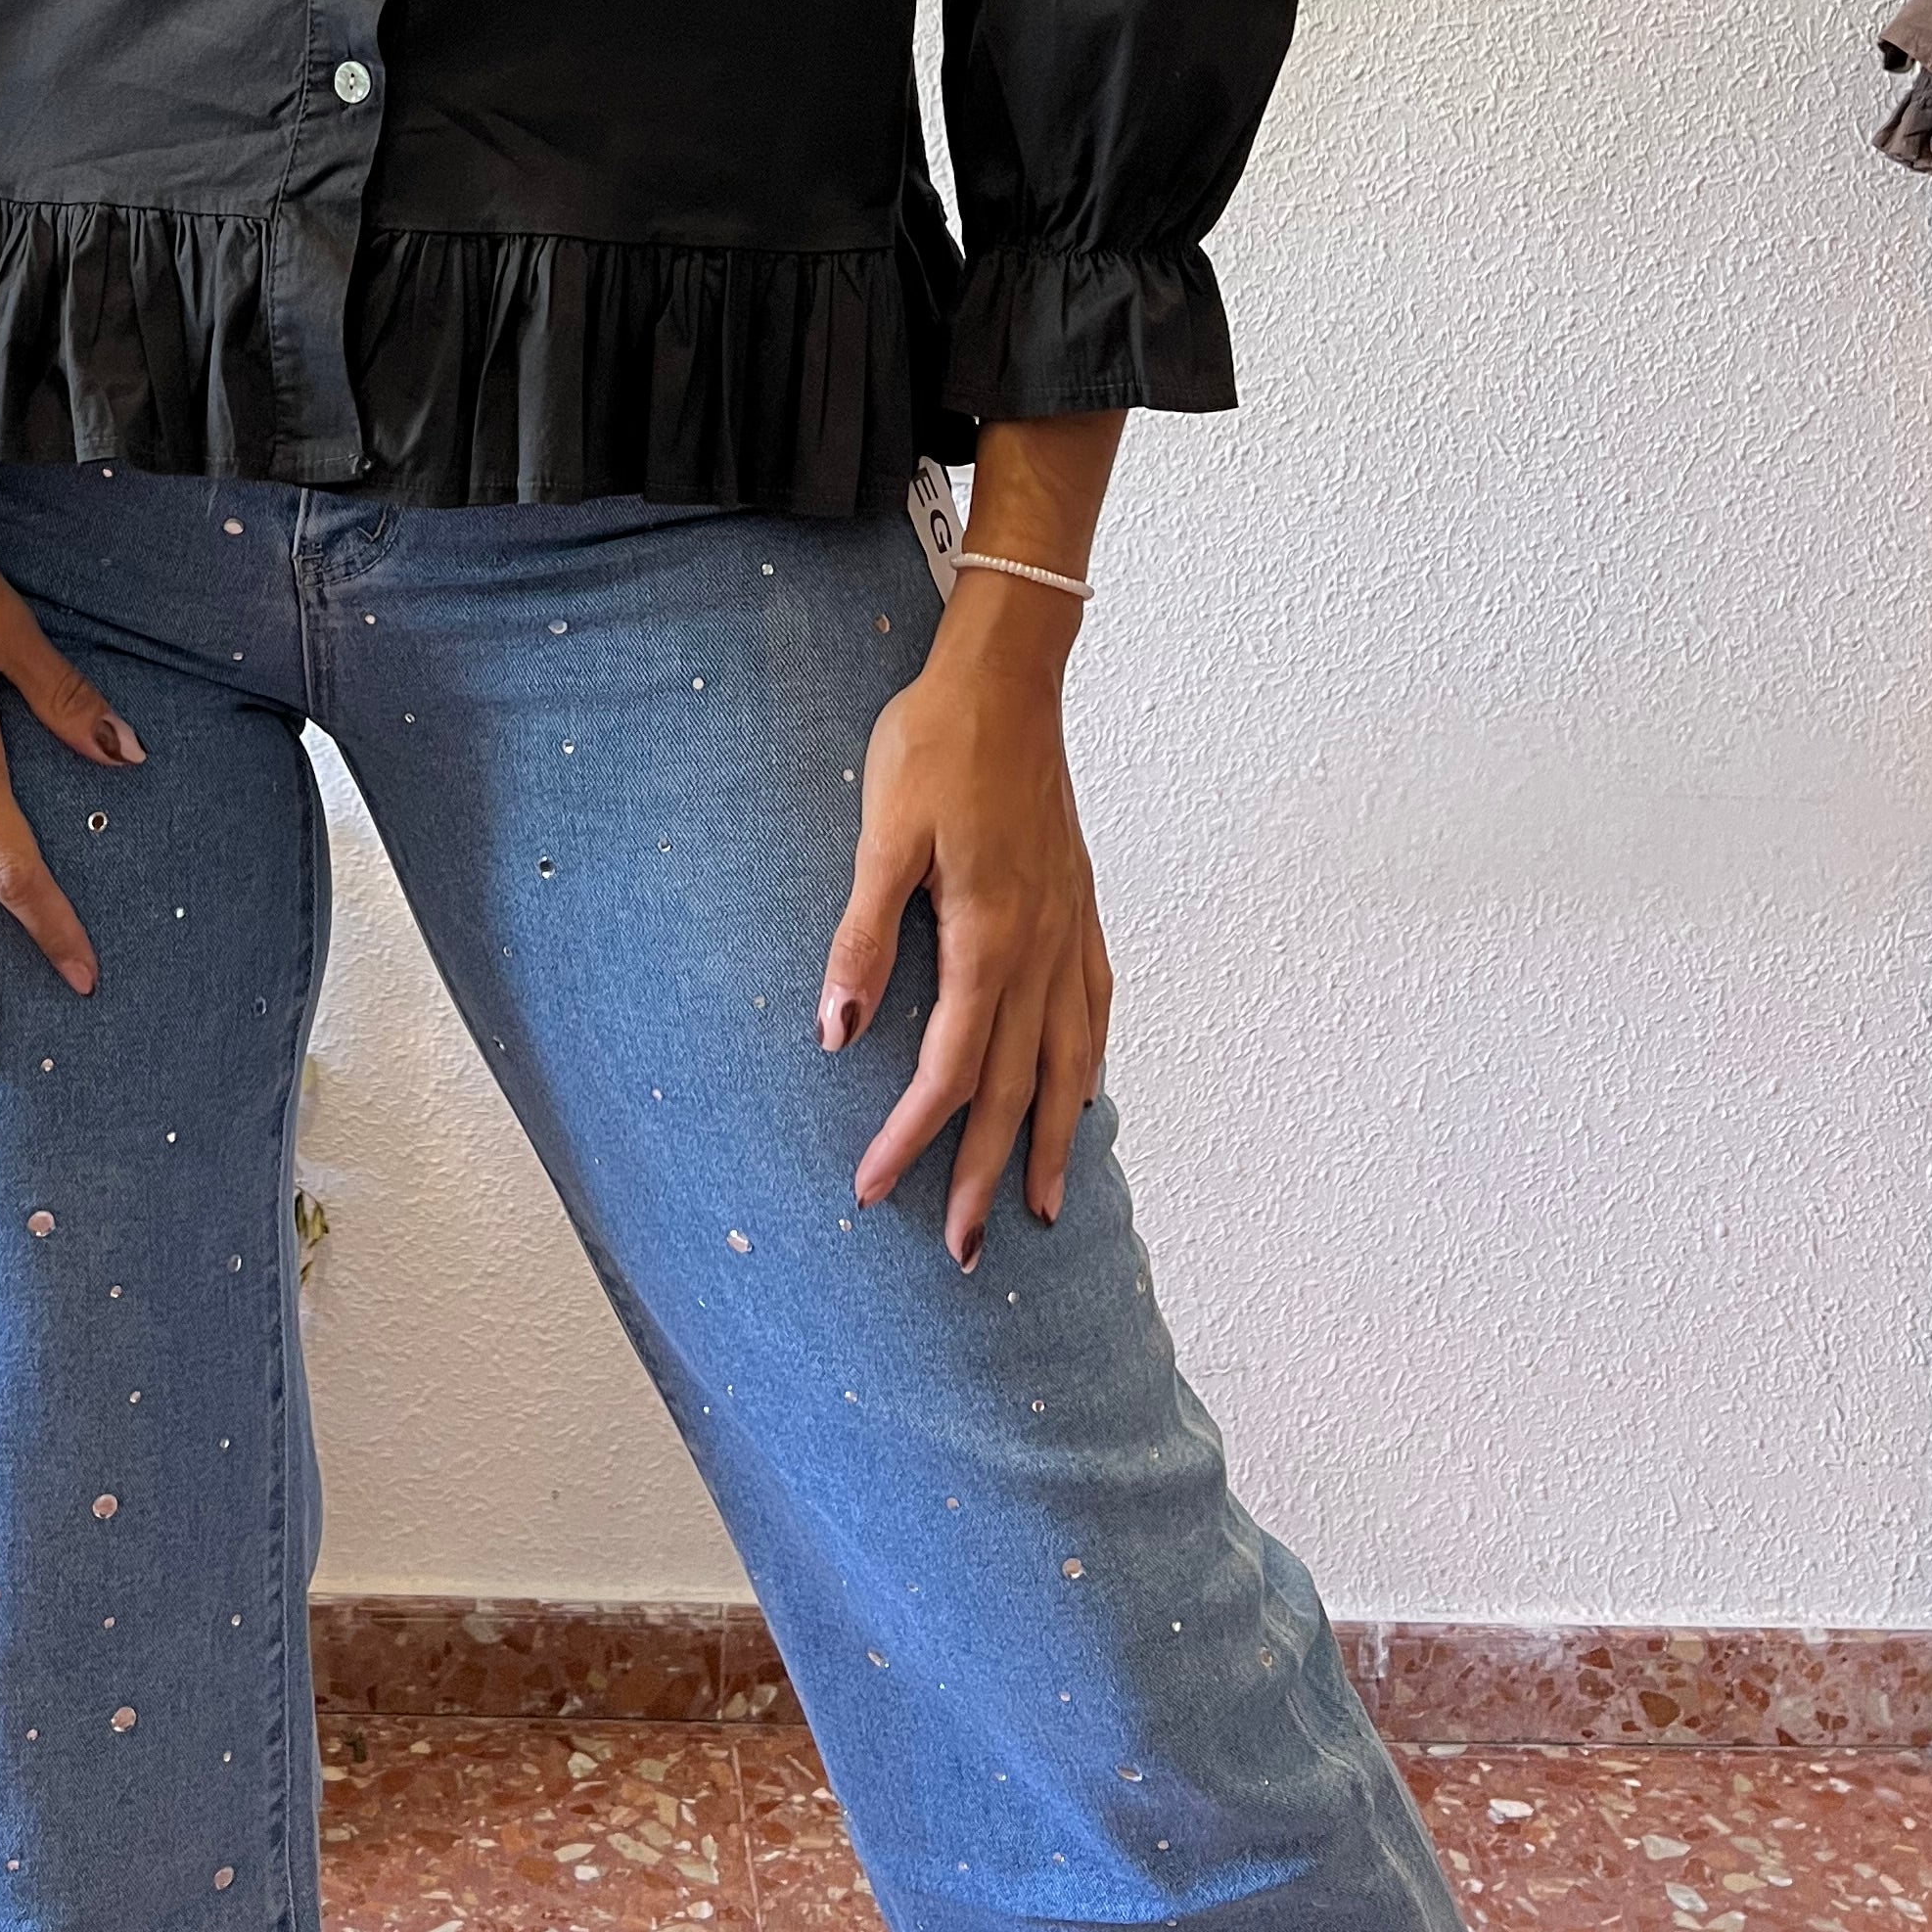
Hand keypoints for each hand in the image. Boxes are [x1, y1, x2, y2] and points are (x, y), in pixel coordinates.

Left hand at [815, 585, 1112, 1264]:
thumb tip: (837, 1032)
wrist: (1008, 678)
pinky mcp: (1081, 904)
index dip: (912, 1139)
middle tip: (968, 1252)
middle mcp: (1040, 948)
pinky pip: (1094, 1008)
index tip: (874, 1190)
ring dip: (1052, 1139)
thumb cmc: (937, 747)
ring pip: (1069, 1062)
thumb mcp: (882, 834)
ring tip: (1043, 1206)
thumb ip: (863, 936)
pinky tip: (1083, 1090)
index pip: (949, 1071)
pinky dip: (1089, 1064)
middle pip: (1014, 1089)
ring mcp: (1069, 929)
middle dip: (988, 1176)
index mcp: (987, 938)